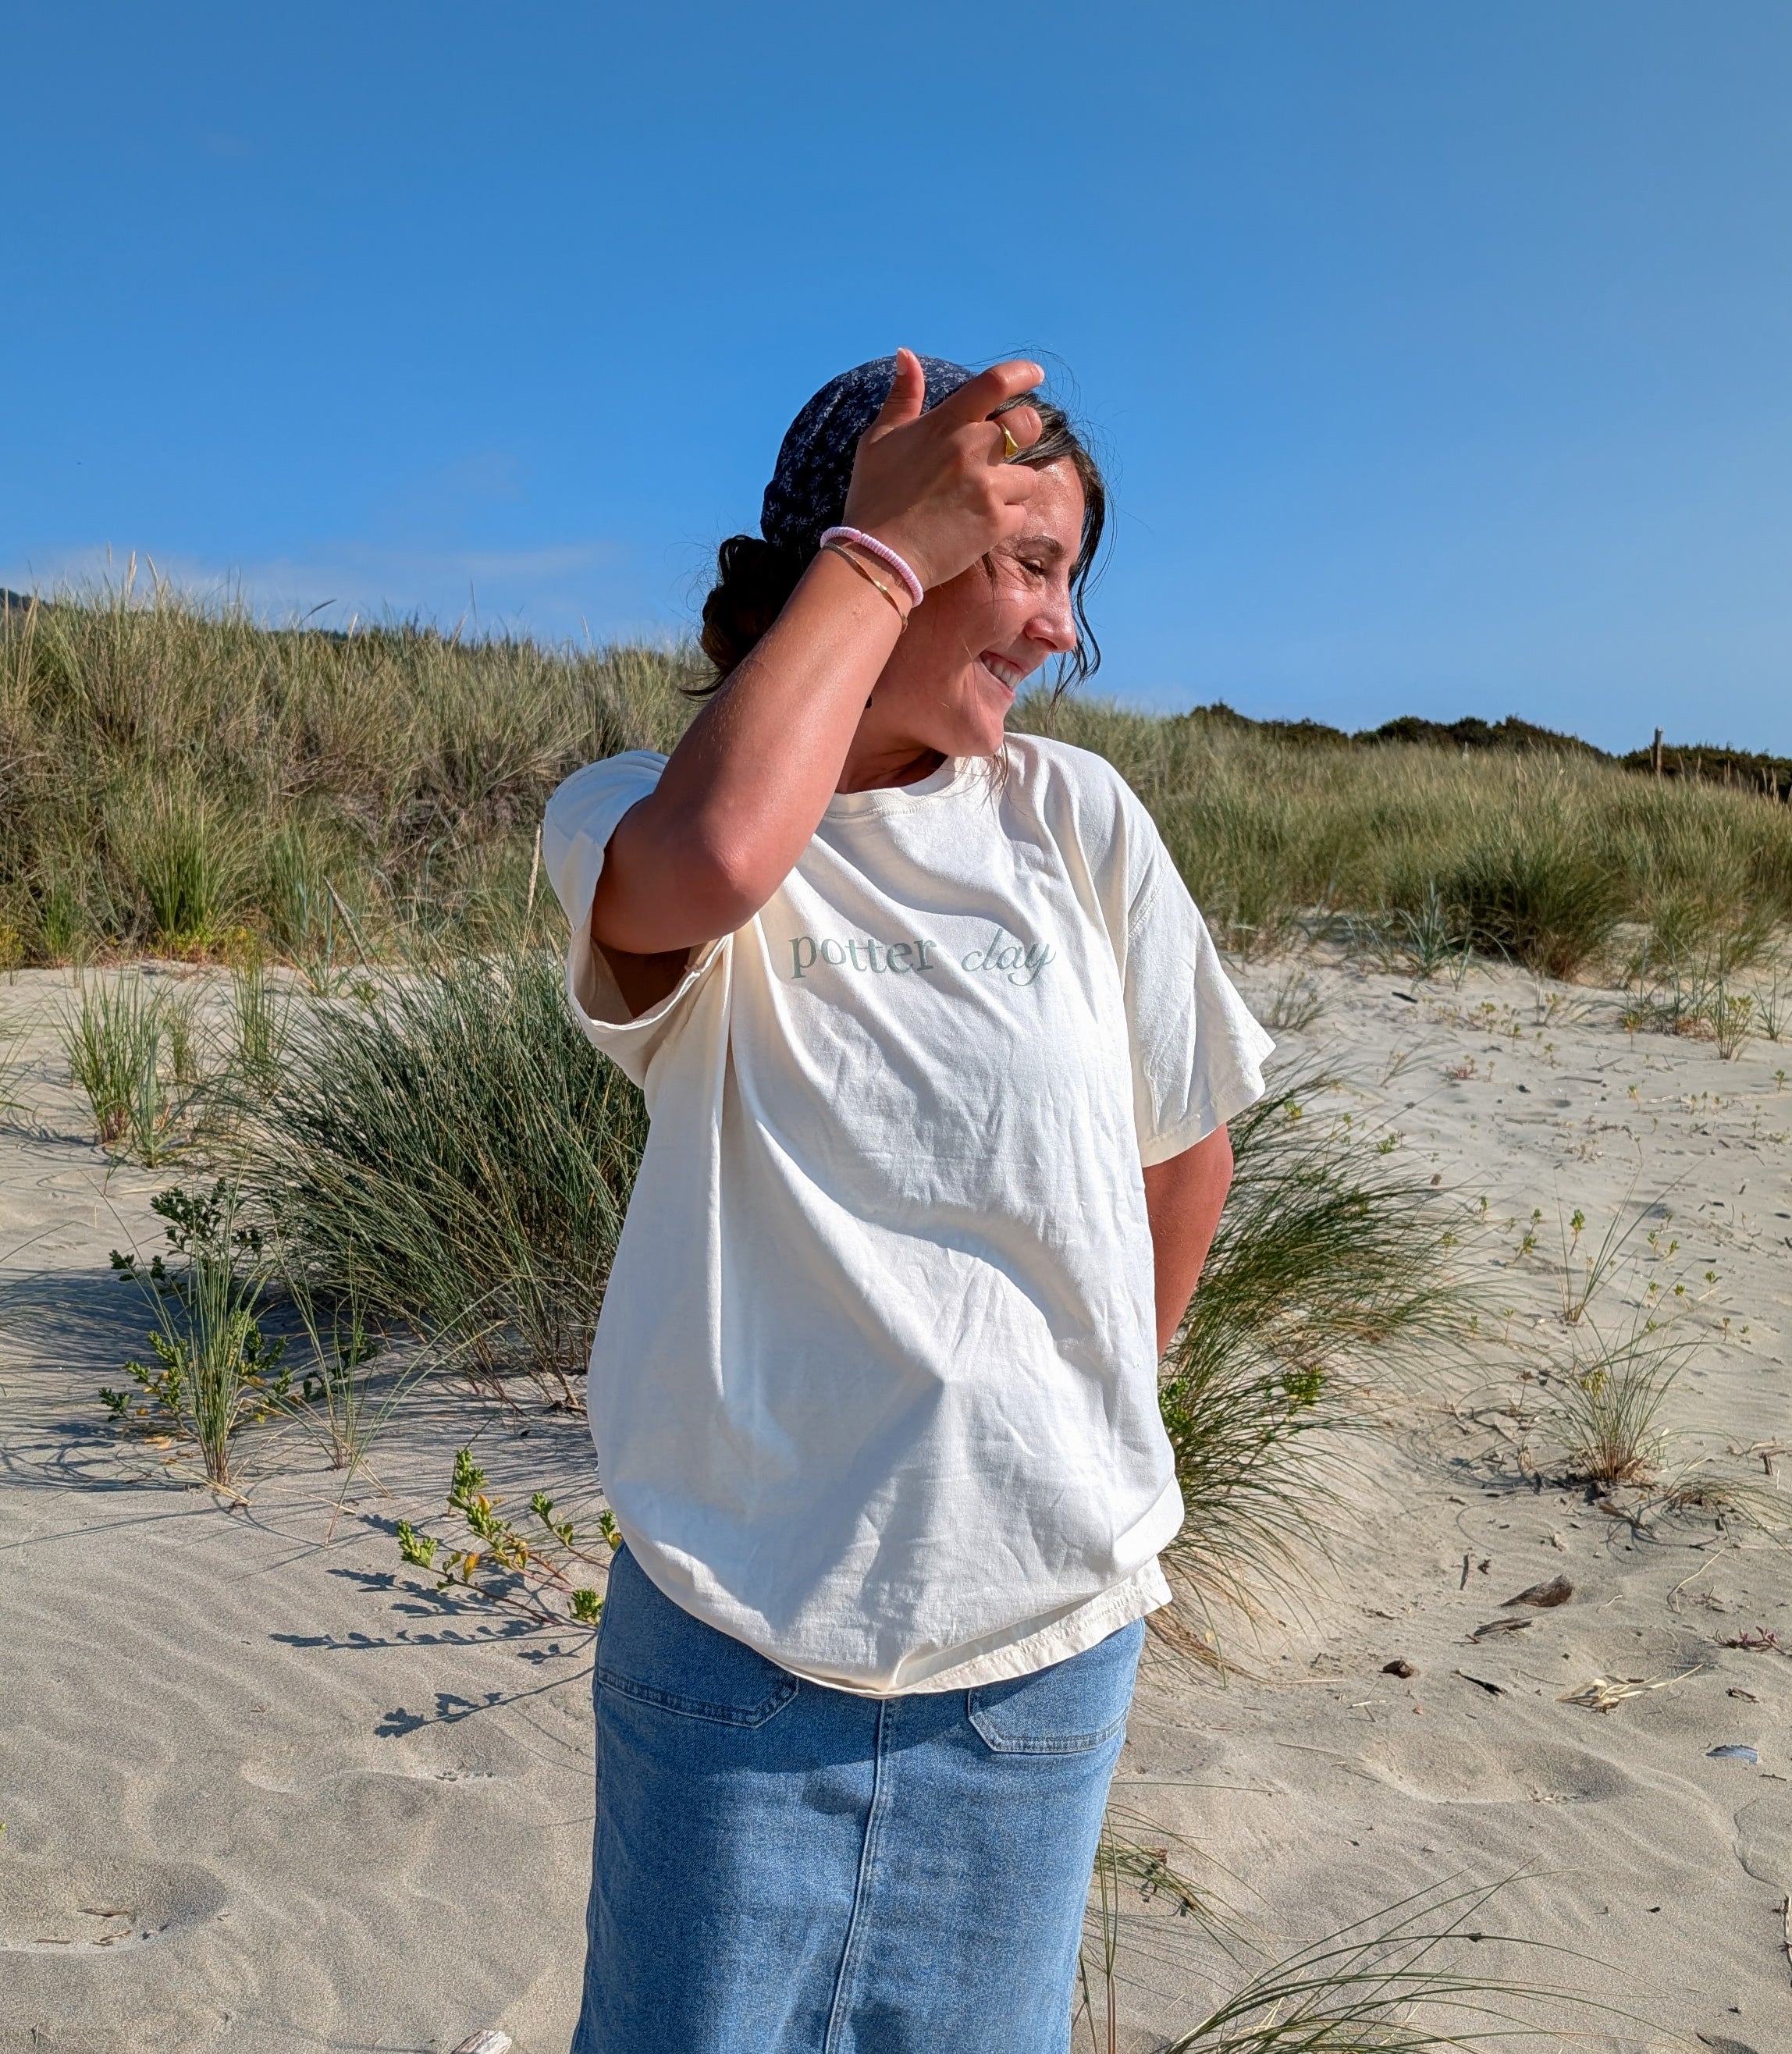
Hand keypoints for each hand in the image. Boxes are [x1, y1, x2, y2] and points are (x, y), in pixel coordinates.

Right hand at [839, 350, 1044, 591]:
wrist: (878, 558)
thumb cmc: (874, 497)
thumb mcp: (877, 440)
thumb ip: (901, 398)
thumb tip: (906, 355)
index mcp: (946, 424)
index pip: (995, 383)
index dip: (1022, 374)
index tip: (1035, 375)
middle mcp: (973, 449)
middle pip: (1028, 424)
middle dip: (1025, 433)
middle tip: (1009, 449)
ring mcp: (988, 487)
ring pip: (1028, 477)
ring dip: (1012, 487)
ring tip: (982, 500)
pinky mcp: (995, 523)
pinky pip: (1020, 514)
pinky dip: (1005, 520)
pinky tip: (978, 526)